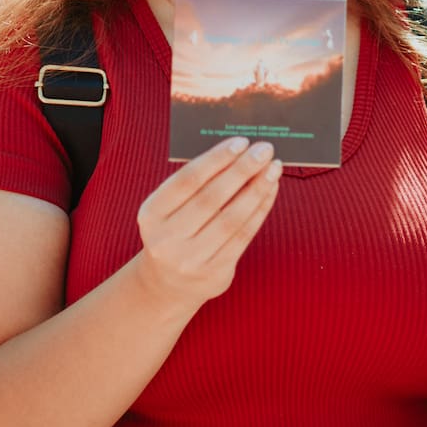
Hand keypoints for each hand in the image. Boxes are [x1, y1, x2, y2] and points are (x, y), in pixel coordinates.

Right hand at [135, 137, 281, 312]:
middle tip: (265, 149)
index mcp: (152, 214)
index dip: (216, 159)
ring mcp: (190, 259)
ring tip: (274, 167)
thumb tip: (240, 150)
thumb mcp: (171, 208)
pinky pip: (244, 236)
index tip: (241, 141)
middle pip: (211, 198)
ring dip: (257, 189)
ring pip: (232, 218)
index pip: (187, 180)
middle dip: (242, 170)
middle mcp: (166, 239)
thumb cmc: (176, 229)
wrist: (168, 284)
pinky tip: (271, 190)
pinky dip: (261, 209)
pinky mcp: (214, 273)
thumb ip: (198, 182)